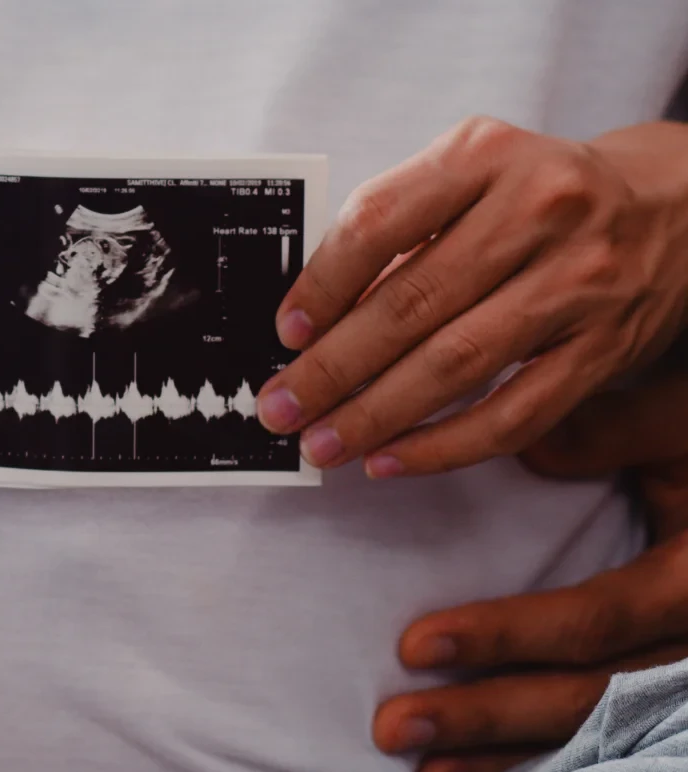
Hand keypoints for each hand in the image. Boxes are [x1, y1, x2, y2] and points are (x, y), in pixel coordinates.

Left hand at [257, 117, 687, 476]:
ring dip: (376, 414)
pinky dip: (444, 445)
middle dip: (332, 368)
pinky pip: (514, 413)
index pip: (379, 222)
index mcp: (484, 155)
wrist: (670, 206)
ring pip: (457, 363)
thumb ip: (401, 231)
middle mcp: (537, 210)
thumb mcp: (471, 176)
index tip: (285, 333)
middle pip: (411, 302)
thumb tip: (312, 321)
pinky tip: (391, 459)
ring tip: (323, 443)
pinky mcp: (604, 346)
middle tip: (281, 408)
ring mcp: (577, 280)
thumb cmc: (538, 196)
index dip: (322, 285)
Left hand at [372, 371, 687, 771]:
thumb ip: (613, 431)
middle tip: (393, 724)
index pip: (596, 620)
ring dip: (502, 754)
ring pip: (596, 732)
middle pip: (589, 697)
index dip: (506, 637)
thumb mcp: (685, 426)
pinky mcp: (666, 698)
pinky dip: (534, 761)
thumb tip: (523, 441)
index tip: (414, 645)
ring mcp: (683, 683)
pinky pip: (604, 741)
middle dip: (486, 715)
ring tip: (422, 767)